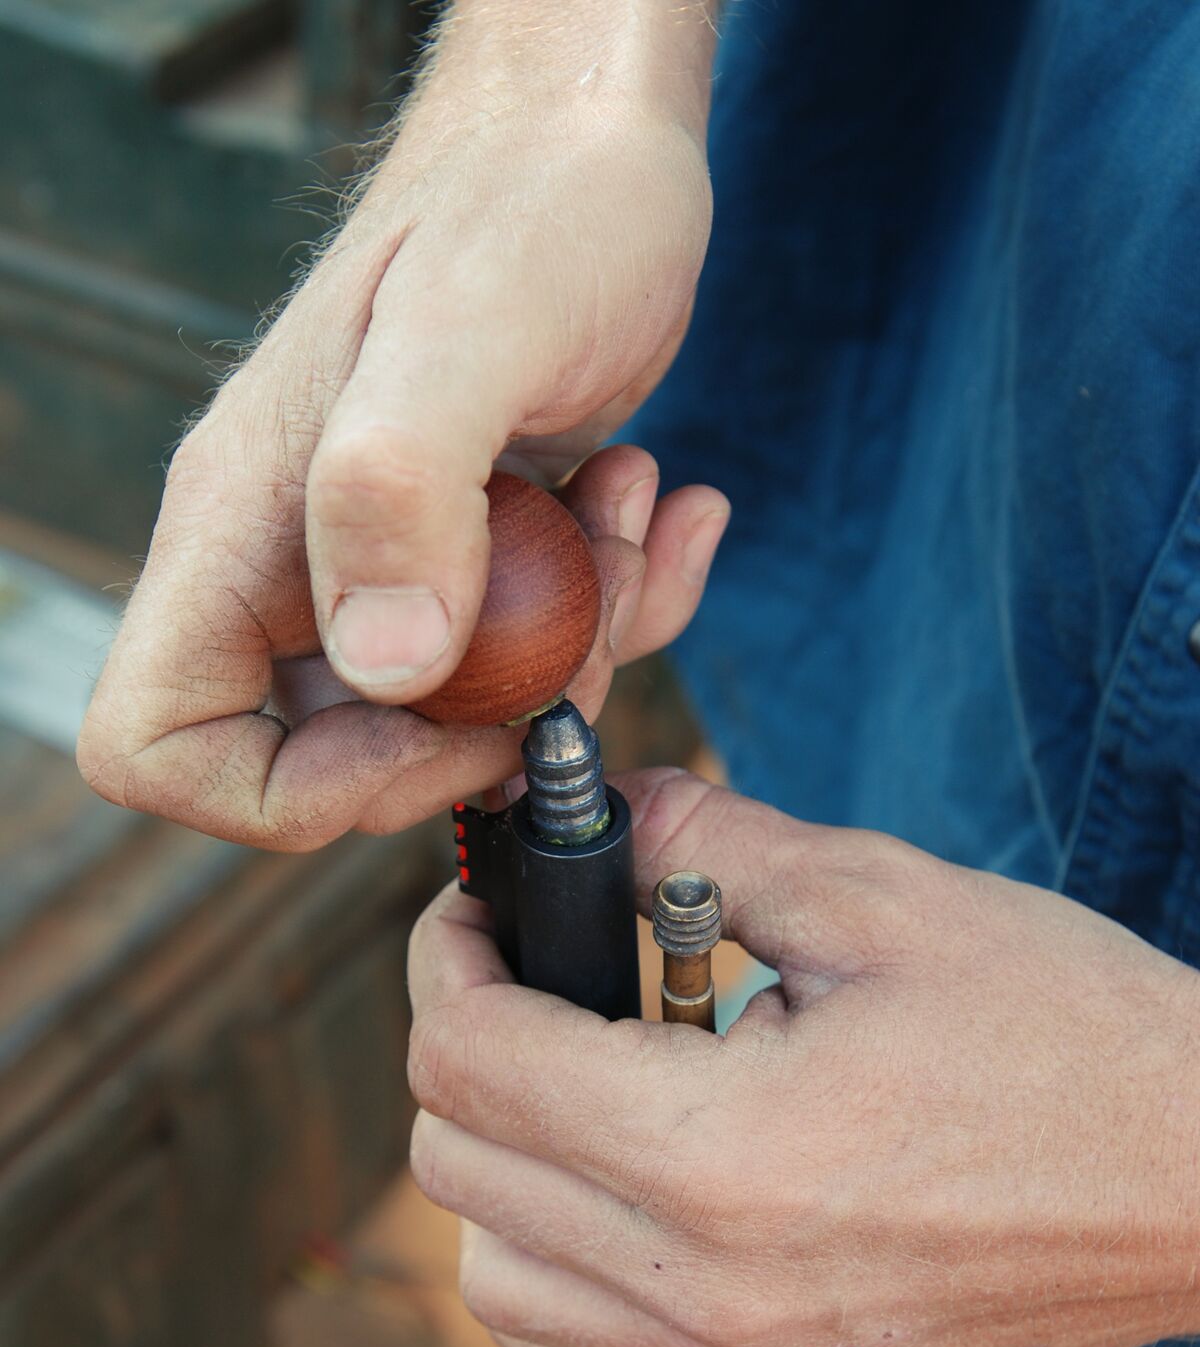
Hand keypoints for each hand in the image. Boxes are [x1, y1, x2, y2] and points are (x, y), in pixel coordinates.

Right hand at [77, 18, 723, 848]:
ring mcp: (382, 568)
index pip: (158, 744)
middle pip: (326, 759)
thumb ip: (402, 486)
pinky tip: (654, 505)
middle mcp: (294, 565)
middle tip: (570, 621)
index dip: (283, 792)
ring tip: (621, 515)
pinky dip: (617, 609)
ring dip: (573, 655)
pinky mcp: (472, 562)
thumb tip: (384, 668)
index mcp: (241, 527)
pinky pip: (531, 655)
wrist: (593, 146)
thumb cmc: (531, 201)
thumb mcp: (474, 323)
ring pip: (450, 715)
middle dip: (476, 729)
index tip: (422, 722)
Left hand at [406, 769, 1199, 1346]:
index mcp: (722, 1152)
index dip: (449, 959)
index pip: (471, 1062)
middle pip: (459, 1167)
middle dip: (466, 1045)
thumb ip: (706, 844)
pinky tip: (618, 1211)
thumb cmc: (1066, 1035)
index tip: (479, 915)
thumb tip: (595, 809)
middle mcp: (707, 1286)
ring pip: (497, 1281)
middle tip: (534, 978)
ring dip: (501, 1169)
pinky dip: (559, 1285)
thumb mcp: (882, 900)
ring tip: (582, 1091)